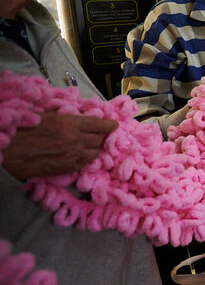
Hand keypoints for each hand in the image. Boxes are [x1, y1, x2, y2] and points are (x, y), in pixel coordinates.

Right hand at [2, 112, 117, 179]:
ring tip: (87, 144)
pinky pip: (86, 162)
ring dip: (94, 147)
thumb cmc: (23, 131)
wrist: (10, 153)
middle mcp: (75, 140)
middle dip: (100, 135)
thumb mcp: (46, 116)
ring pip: (96, 152)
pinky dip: (87, 157)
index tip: (113, 125)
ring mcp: (73, 156)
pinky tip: (80, 154)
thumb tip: (81, 116)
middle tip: (97, 134)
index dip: (109, 125)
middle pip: (100, 138)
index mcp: (69, 124)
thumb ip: (66, 116)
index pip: (100, 124)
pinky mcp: (68, 168)